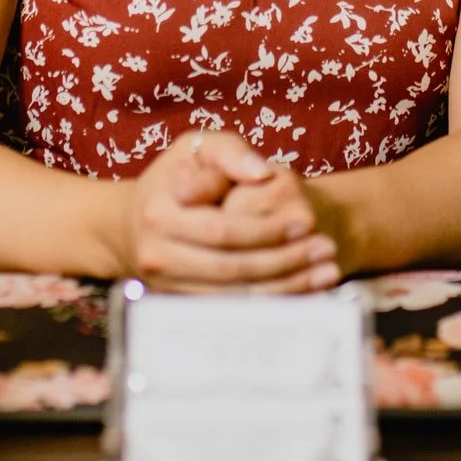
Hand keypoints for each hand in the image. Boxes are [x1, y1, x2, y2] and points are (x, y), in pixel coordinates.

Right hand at [121, 131, 336, 291]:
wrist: (134, 223)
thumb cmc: (177, 177)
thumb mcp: (197, 148)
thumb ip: (229, 152)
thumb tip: (260, 173)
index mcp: (159, 213)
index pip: (222, 229)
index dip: (267, 230)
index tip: (306, 224)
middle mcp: (156, 254)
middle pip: (231, 268)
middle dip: (285, 262)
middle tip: (326, 252)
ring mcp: (164, 286)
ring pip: (233, 297)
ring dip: (286, 289)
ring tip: (326, 273)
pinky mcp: (176, 307)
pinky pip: (230, 312)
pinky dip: (270, 306)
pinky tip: (305, 294)